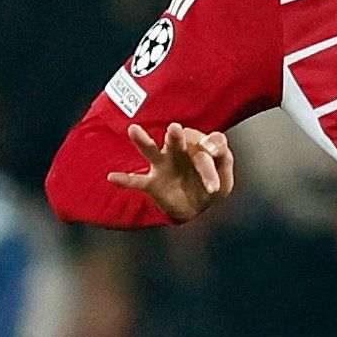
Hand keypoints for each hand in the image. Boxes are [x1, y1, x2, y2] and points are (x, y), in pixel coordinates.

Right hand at [108, 122, 234, 222]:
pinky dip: (125, 180)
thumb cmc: (210, 186)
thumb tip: (214, 147)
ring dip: (143, 141)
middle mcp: (178, 152)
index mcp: (198, 147)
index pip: (207, 144)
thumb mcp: (225, 177)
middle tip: (175, 129)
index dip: (213, 152)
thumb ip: (224, 159)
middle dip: (176, 136)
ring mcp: (163, 166)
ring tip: (134, 130)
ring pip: (152, 151)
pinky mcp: (152, 183)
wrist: (194, 207)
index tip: (216, 175)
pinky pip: (136, 181)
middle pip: (177, 141)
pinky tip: (112, 177)